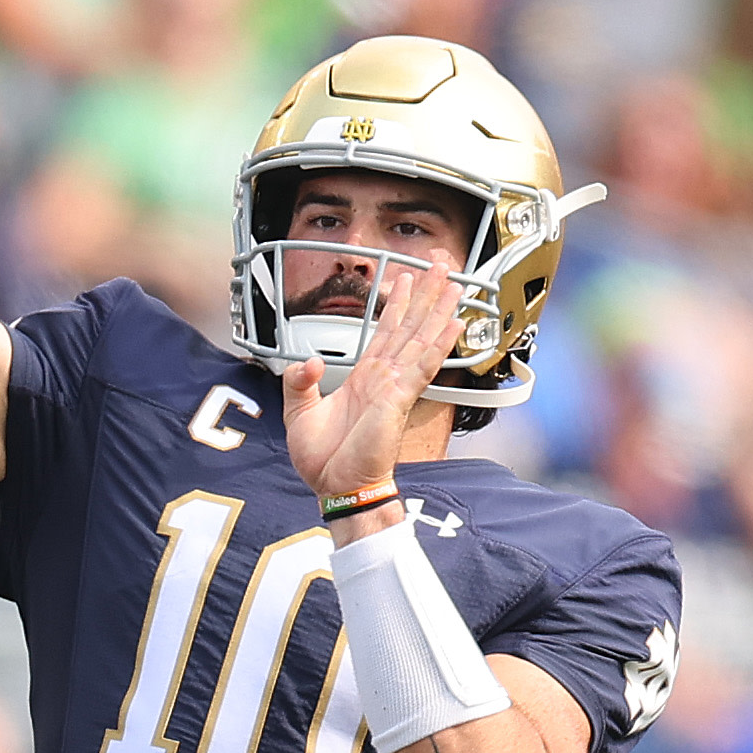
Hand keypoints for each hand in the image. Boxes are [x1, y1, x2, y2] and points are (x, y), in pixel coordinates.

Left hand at [282, 259, 466, 505]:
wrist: (336, 488)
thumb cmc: (324, 459)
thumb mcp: (298, 411)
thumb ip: (299, 381)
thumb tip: (308, 360)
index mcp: (364, 379)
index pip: (384, 332)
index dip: (395, 304)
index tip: (404, 278)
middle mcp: (384, 378)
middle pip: (410, 326)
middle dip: (425, 294)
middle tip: (439, 264)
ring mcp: (395, 387)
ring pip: (422, 338)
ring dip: (438, 309)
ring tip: (453, 281)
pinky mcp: (398, 400)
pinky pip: (422, 365)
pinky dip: (439, 344)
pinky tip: (454, 324)